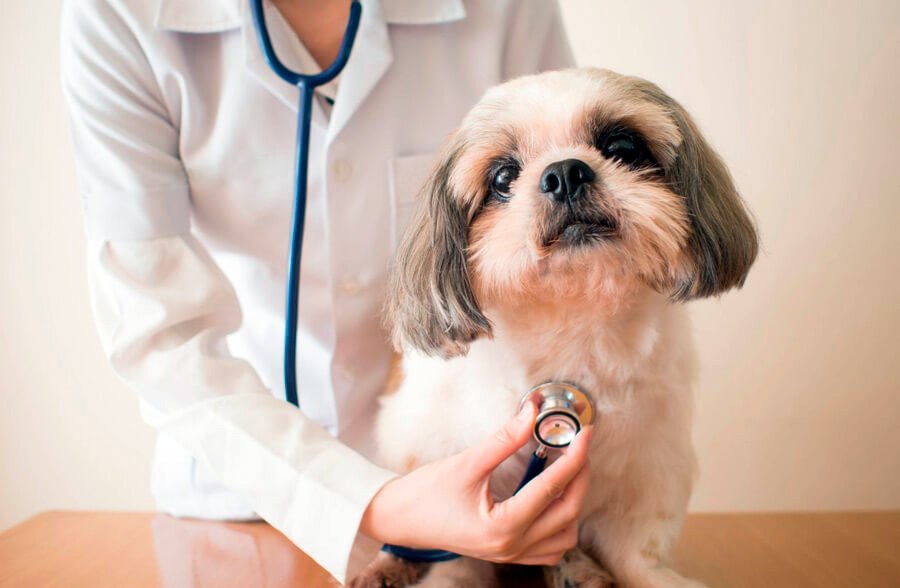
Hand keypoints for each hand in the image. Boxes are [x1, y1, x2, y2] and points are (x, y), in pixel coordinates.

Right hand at [360, 402, 591, 565]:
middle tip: (579, 447)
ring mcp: (511, 555)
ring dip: (573, 503)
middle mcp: (511, 546)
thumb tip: (531, 413)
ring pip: (564, 536)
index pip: (552, 488)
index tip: (584, 434)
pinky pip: (550, 549)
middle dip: (579, 477)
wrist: (398, 519)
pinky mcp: (506, 554)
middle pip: (568, 513)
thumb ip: (504, 439)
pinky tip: (551, 499)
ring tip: (566, 471)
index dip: (575, 457)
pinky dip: (560, 525)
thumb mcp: (466, 462)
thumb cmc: (425, 494)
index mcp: (503, 526)